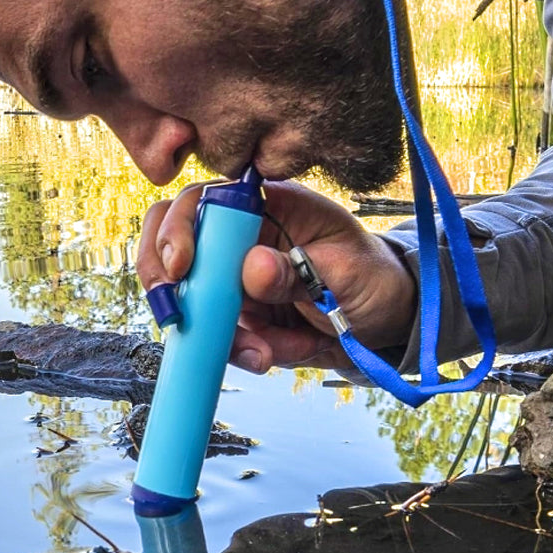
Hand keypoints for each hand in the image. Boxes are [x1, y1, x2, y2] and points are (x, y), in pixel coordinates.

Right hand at [136, 180, 416, 372]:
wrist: (382, 320)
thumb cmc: (371, 278)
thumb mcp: (345, 274)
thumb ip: (298, 271)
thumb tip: (251, 267)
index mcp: (269, 205)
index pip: (205, 200)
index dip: (181, 227)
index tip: (181, 267)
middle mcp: (242, 235)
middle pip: (173, 242)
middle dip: (169, 282)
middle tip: (178, 317)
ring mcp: (235, 274)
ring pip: (192, 299)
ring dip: (223, 333)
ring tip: (270, 352)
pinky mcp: (238, 311)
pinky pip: (217, 333)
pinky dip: (242, 350)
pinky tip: (277, 352)